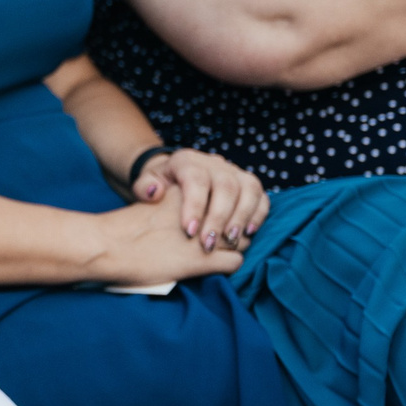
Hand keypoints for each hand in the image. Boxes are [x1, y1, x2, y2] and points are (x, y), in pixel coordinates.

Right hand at [83, 193, 242, 285]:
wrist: (108, 246)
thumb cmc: (127, 227)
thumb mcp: (156, 200)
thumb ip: (180, 200)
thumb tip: (198, 208)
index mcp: (192, 190)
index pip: (228, 197)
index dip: (223, 212)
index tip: (211, 222)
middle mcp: (205, 210)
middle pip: (238, 219)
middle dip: (232, 231)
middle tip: (214, 240)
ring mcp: (207, 235)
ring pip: (242, 241)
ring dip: (232, 248)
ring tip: (212, 253)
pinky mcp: (204, 260)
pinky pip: (235, 262)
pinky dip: (227, 266)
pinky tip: (211, 267)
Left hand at [132, 150, 267, 251]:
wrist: (176, 176)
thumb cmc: (160, 186)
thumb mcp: (146, 183)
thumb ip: (144, 187)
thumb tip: (155, 193)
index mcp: (188, 161)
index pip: (196, 180)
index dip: (194, 206)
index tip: (188, 232)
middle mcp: (215, 164)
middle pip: (226, 186)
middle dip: (219, 218)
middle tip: (208, 244)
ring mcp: (235, 172)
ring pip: (249, 189)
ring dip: (241, 217)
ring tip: (230, 242)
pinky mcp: (249, 184)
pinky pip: (262, 196)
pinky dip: (258, 215)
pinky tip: (247, 234)